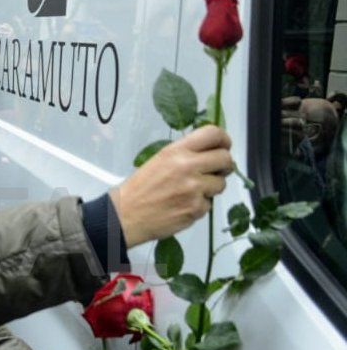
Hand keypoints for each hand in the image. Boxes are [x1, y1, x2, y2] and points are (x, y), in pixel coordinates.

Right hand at [109, 125, 233, 247]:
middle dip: (224, 166)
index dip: (224, 140)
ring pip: (221, 184)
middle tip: (215, 171)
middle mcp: (188, 167)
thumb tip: (210, 153)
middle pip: (225, 158)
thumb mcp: (159, 161)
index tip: (223, 146)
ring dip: (211, 188)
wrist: (125, 216)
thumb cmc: (139, 188)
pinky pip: (209, 204)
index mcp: (176, 151)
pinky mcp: (196, 209)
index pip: (213, 134)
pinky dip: (199, 206)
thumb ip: (184, 154)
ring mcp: (194, 189)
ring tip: (191, 192)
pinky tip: (182, 206)